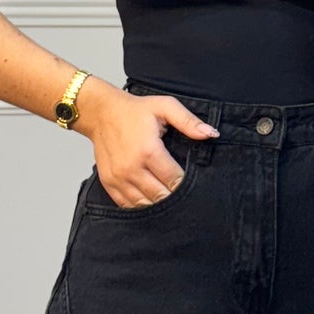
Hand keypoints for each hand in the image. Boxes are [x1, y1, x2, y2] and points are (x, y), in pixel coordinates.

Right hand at [74, 84, 216, 206]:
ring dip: (160, 204)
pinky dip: (142, 206)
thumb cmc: (134, 110)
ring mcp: (118, 178)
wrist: (101, 113)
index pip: (174, 180)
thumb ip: (189, 121)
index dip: (187, 185)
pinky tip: (152, 201)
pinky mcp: (109, 183)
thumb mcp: (165, 106)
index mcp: (148, 151)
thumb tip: (211, 134)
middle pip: (161, 196)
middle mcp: (132, 168)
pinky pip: (128, 205)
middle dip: (176, 198)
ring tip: (171, 198)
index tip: (195, 184)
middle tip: (187, 195)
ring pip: (145, 204)